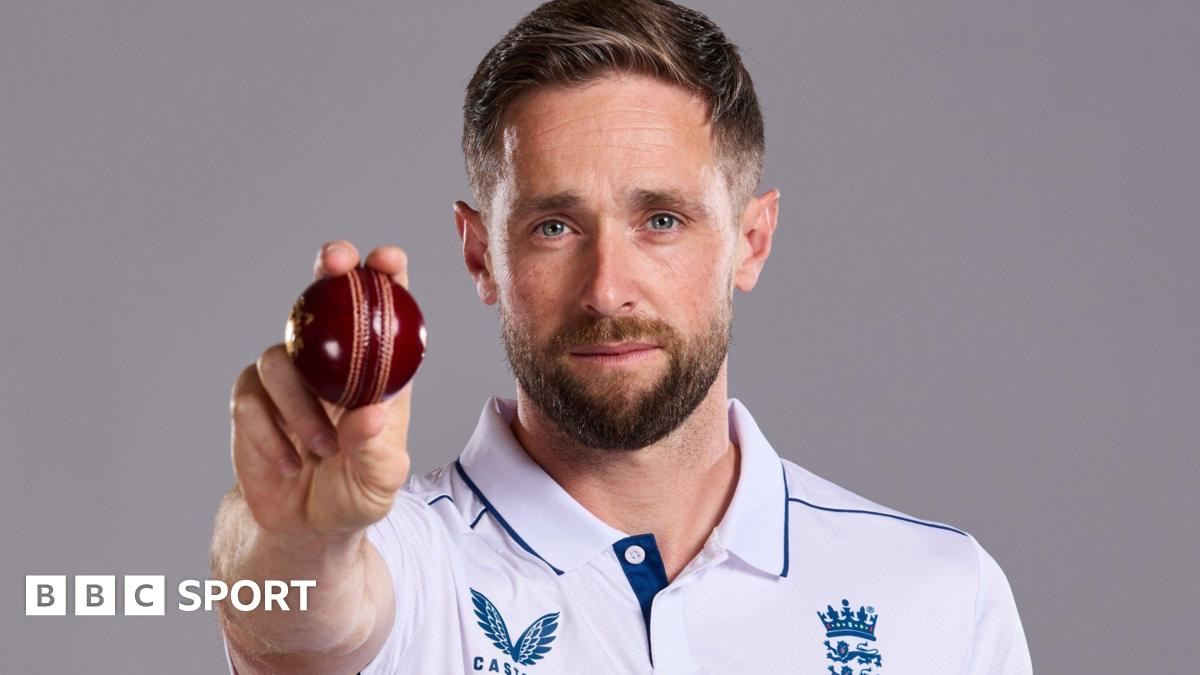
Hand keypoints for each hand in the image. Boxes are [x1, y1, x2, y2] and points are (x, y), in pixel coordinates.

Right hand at [229, 241, 413, 542]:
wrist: (306, 525)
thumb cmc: (356, 492)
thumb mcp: (380, 479)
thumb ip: (375, 447)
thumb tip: (370, 414)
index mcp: (375, 367)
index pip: (384, 306)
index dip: (385, 273)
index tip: (386, 259)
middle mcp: (329, 360)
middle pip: (324, 295)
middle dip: (329, 269)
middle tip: (334, 262)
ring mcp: (287, 376)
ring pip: (281, 359)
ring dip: (300, 406)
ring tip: (320, 450)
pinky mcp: (249, 400)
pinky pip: (249, 399)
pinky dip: (270, 432)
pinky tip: (288, 462)